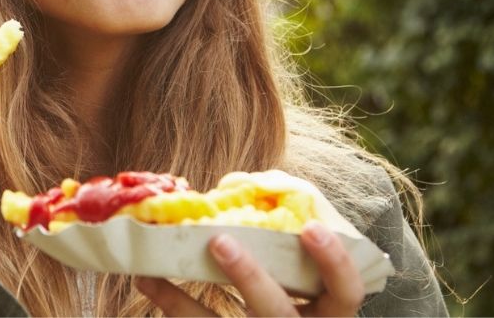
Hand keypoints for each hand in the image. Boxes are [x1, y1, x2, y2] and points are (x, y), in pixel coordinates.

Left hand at [135, 222, 365, 316]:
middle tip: (220, 241)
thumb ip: (288, 251)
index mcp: (328, 317)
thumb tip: (243, 189)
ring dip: (187, 303)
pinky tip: (145, 281)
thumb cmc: (298, 304)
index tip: (311, 228)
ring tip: (155, 271)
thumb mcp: (306, 286)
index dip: (335, 265)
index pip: (347, 295)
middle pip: (278, 315)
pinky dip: (171, 304)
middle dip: (250, 278)